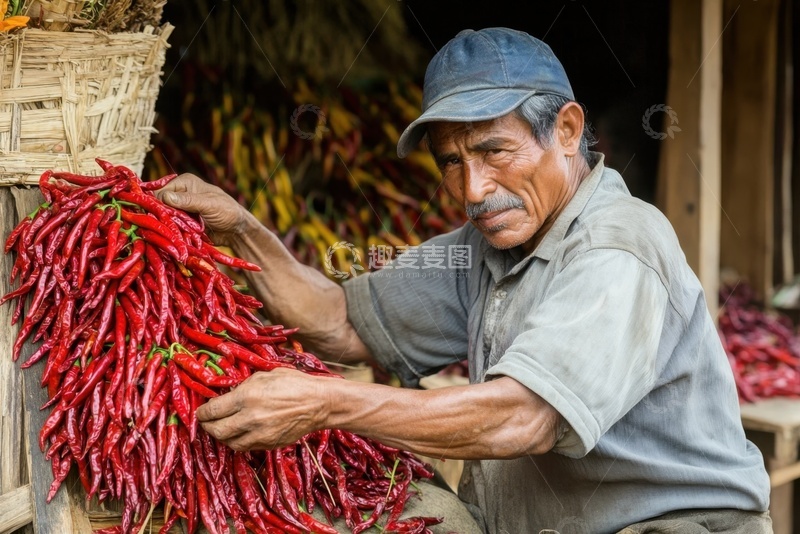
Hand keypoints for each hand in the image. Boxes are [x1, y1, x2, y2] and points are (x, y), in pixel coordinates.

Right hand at [155, 173, 253, 245]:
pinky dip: (173, 233)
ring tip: (176, 233)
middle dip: (163, 217)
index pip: (161, 191)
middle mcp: (179, 194)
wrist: (236, 230)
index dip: (157, 204)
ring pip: (163, 219)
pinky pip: (170, 228)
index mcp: (185, 183)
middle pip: (159, 206)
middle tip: (170, 227)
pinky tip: (177, 238)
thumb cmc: (228, 211)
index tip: (160, 216)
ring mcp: (179, 210)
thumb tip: (165, 196)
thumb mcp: (209, 204)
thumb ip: (188, 200)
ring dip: (169, 227)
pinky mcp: (181, 223)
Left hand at [196, 368, 330, 450]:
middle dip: (207, 427)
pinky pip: (245, 446)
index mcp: (247, 396)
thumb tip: (228, 394)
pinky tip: (240, 433)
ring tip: (223, 428)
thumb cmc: (294, 383)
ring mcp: (260, 434)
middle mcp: (250, 418)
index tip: (201, 412)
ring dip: (222, 436)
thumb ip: (243, 386)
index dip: (202, 412)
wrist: (319, 403)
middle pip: (216, 430)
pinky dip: (238, 441)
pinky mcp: (269, 444)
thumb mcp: (265, 375)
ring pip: (229, 443)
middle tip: (207, 422)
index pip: (212, 410)